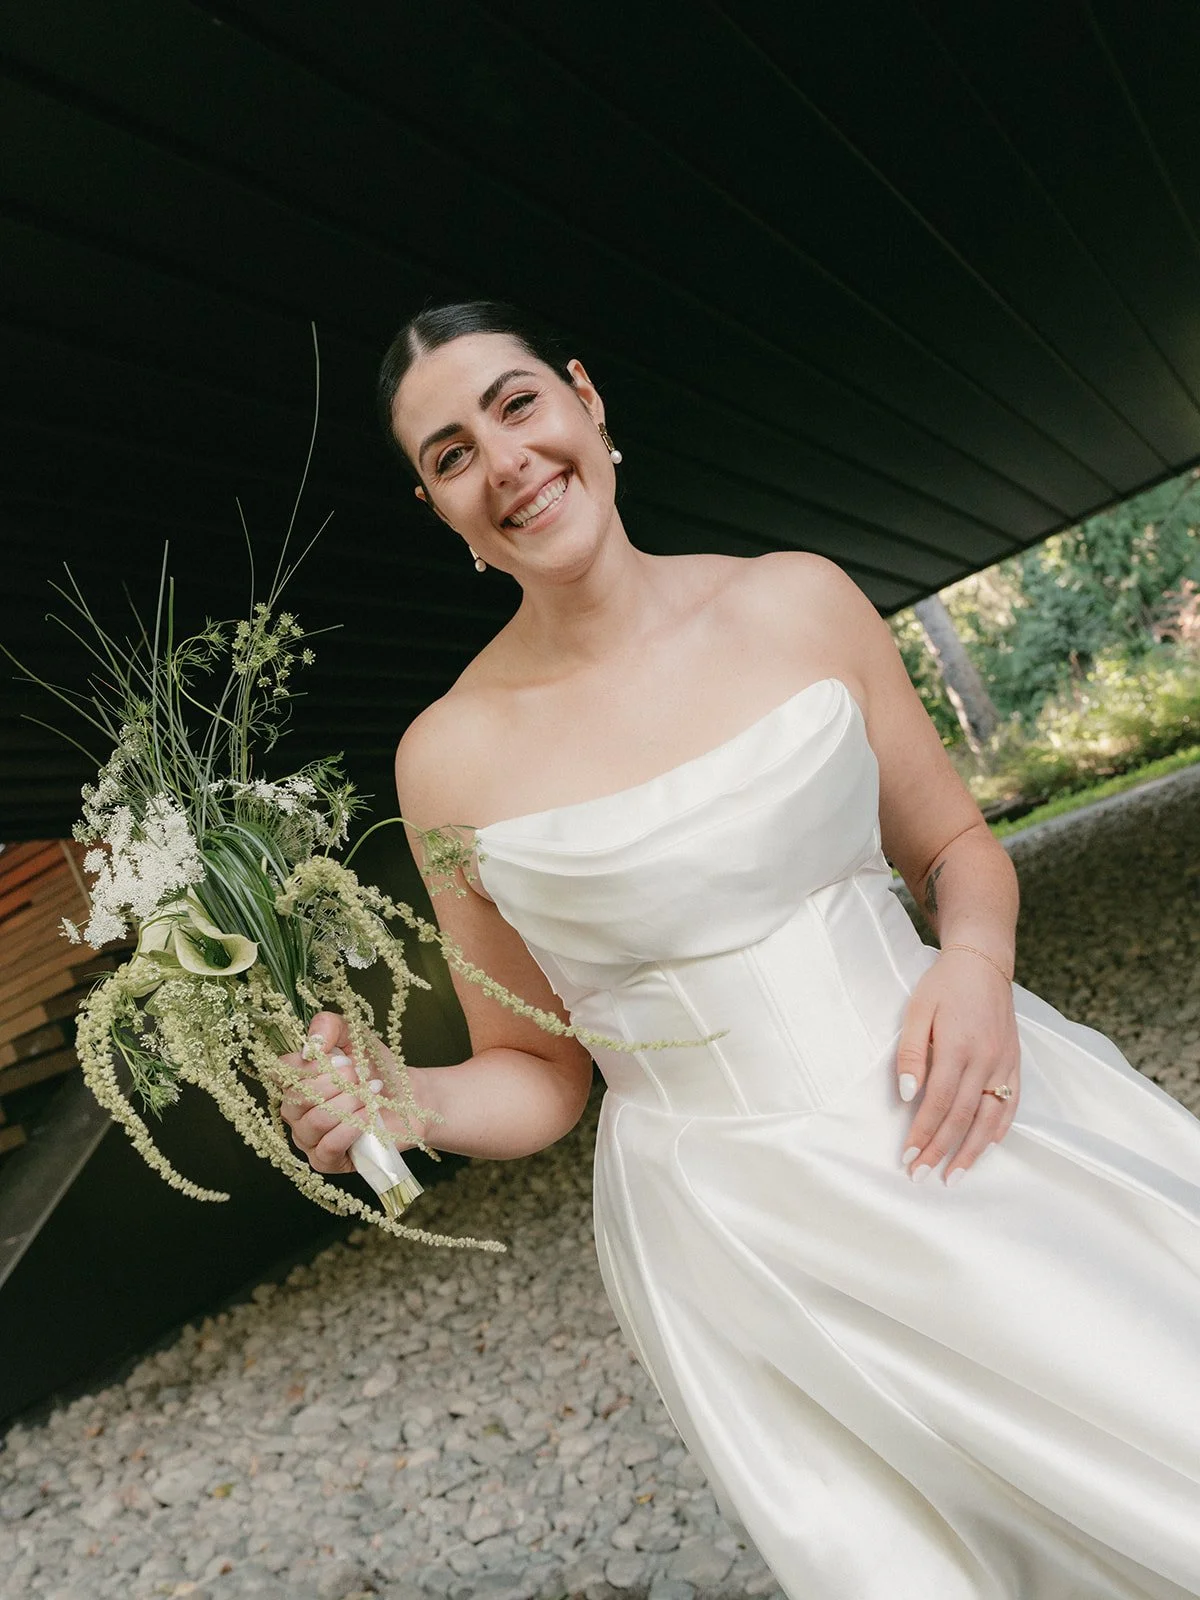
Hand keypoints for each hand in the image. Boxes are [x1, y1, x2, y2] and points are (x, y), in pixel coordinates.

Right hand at [278, 1012, 381, 1175]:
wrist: (408, 1096)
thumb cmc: (376, 1067)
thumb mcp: (354, 1035)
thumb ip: (328, 1026)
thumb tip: (309, 1048)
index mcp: (295, 1080)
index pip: (280, 1072)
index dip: (309, 1065)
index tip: (341, 1059)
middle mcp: (295, 1110)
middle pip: (296, 1098)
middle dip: (336, 1083)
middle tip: (359, 1076)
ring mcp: (307, 1137)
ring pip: (314, 1122)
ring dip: (348, 1104)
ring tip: (368, 1095)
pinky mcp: (325, 1160)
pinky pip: (327, 1147)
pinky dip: (352, 1127)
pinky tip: (369, 1114)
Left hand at [895, 949, 1020, 1184]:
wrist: (982, 962)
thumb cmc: (944, 986)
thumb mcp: (917, 1011)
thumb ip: (912, 1054)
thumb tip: (909, 1095)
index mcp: (958, 1048)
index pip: (939, 1104)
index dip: (923, 1134)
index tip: (908, 1158)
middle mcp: (986, 1060)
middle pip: (962, 1118)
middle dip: (940, 1151)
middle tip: (921, 1177)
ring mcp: (1004, 1063)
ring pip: (990, 1119)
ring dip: (971, 1152)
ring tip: (954, 1177)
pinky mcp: (1014, 1062)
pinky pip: (1011, 1104)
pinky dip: (998, 1130)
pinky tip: (984, 1148)